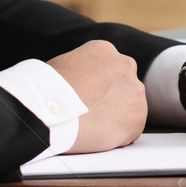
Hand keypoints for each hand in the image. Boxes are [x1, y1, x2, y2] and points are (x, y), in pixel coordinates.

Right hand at [48, 40, 146, 154]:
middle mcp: (125, 66)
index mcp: (105, 50)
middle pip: (125, 85)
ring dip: (116, 116)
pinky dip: (119, 135)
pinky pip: (131, 129)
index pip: (111, 68)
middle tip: (94, 112)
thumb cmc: (48, 90)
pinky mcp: (137, 118)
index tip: (90, 97)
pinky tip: (99, 134)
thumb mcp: (64, 65)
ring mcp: (134, 92)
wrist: (50, 112)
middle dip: (113, 99)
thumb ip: (83, 70)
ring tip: (93, 125)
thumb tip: (83, 82)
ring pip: (130, 107)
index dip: (100, 86)